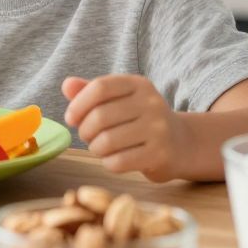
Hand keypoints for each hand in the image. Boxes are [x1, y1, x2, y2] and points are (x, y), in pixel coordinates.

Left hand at [62, 74, 187, 181]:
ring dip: (95, 148)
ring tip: (100, 147)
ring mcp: (158, 129)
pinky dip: (108, 163)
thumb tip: (67, 85)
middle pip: (100, 116)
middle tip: (87, 136)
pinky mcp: (160, 154)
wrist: (181, 143)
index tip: (71, 118)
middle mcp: (151, 103)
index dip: (78, 104)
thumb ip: (91, 92)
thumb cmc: (140, 119)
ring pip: (107, 141)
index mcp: (138, 84)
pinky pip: (118, 162)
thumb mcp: (120, 99)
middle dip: (85, 130)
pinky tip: (113, 159)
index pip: (100, 87)